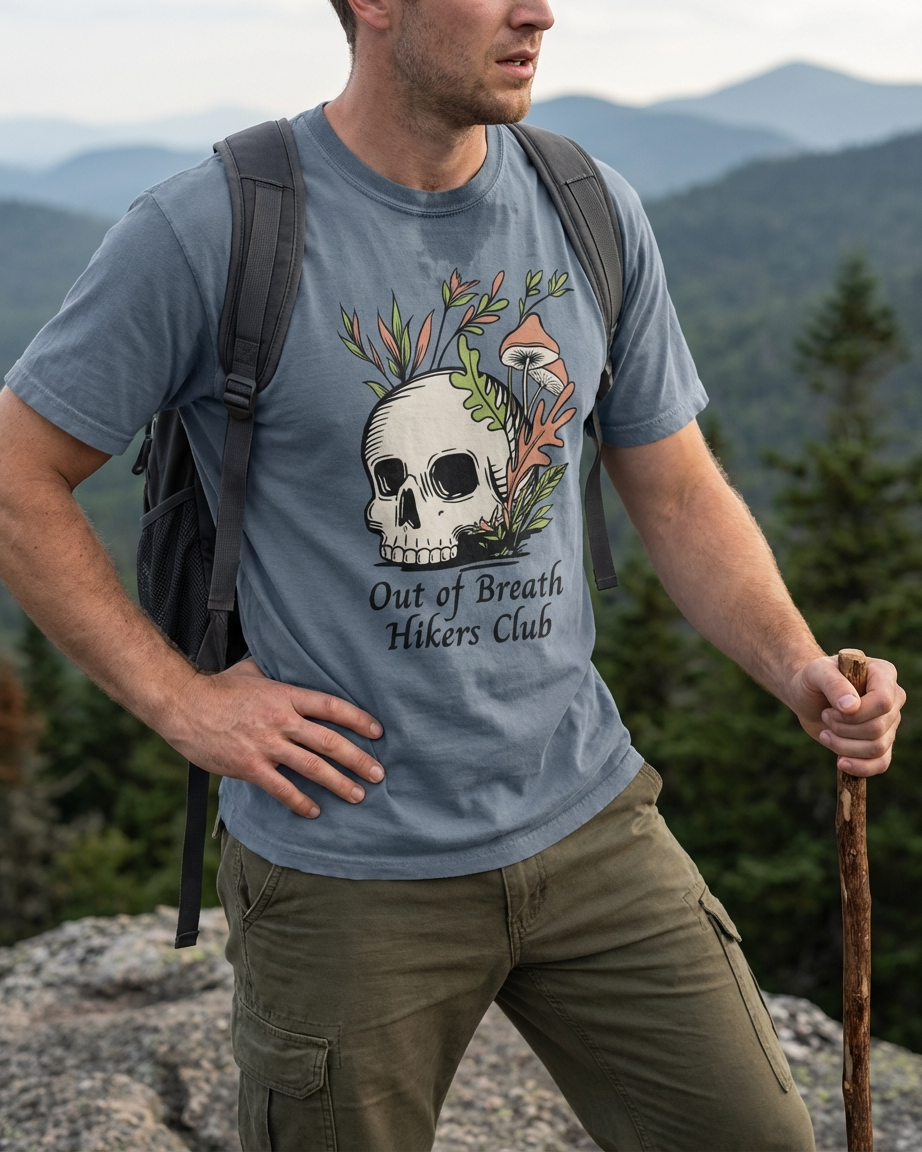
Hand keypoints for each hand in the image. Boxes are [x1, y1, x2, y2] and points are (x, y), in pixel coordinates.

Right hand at [162, 658, 384, 817]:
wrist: (184, 706)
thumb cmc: (218, 687)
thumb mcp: (252, 670)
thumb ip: (276, 672)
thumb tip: (290, 662)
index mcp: (285, 695)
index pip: (331, 707)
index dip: (358, 719)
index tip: (378, 732)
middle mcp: (281, 720)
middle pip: (329, 741)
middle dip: (358, 759)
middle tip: (379, 773)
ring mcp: (266, 745)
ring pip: (312, 767)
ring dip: (339, 783)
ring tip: (358, 795)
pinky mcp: (250, 766)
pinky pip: (281, 788)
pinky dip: (300, 801)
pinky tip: (315, 811)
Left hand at [790, 655, 904, 775]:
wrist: (807, 696)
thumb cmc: (813, 679)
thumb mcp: (816, 672)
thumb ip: (833, 684)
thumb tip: (851, 707)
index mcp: (883, 674)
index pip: (883, 702)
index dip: (856, 714)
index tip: (831, 710)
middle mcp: (893, 699)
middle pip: (877, 728)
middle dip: (843, 729)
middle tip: (825, 716)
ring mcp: (889, 723)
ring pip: (877, 748)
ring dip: (843, 745)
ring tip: (826, 733)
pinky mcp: (881, 743)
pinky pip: (881, 764)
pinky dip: (860, 767)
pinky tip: (840, 762)